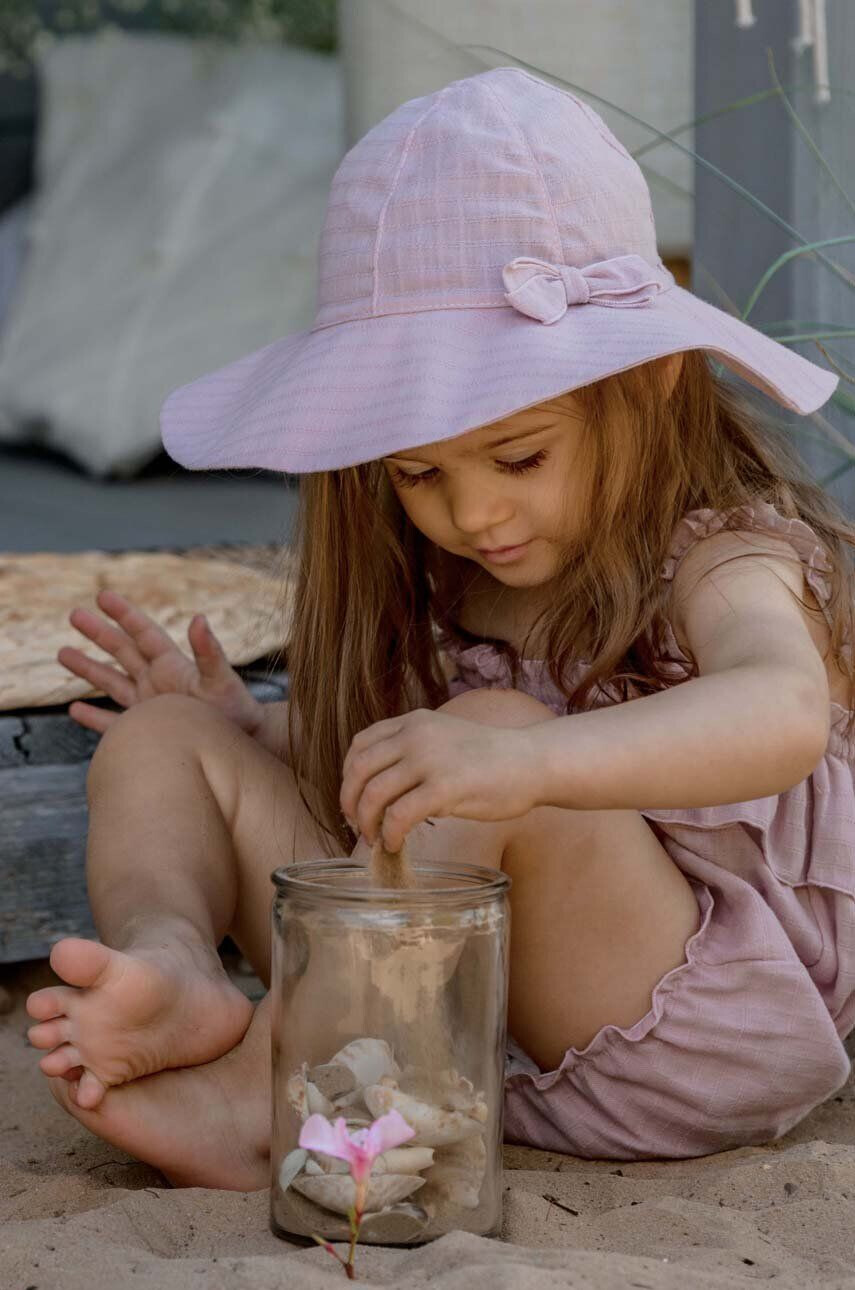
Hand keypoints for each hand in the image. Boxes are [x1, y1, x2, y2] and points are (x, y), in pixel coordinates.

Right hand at [57, 589, 263, 736]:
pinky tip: (74, 709)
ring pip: (111, 683)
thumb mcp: (221, 680)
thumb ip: (209, 652)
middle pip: (122, 651)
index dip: (124, 614)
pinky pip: (113, 723)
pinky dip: (94, 717)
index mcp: (173, 665)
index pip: (144, 633)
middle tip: (74, 614)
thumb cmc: (236, 711)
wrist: (243, 744)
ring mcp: (150, 705)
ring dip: (88, 669)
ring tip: (62, 653)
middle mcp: (158, 681)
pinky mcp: (146, 731)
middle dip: (98, 633)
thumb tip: (199, 618)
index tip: (103, 595)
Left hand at [340, 708, 543, 851]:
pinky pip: (399, 815)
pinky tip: (395, 844)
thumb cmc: (491, 757)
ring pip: (374, 794)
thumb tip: (380, 785)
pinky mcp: (445, 788)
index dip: (348, 775)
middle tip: (357, 824)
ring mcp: (430, 760)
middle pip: (360, 769)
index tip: (354, 798)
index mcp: (414, 722)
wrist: (531, 761)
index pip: (360, 745)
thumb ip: (413, 749)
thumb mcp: (444, 736)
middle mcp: (416, 736)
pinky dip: (390, 834)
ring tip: (375, 838)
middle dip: (350, 801)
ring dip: (367, 822)